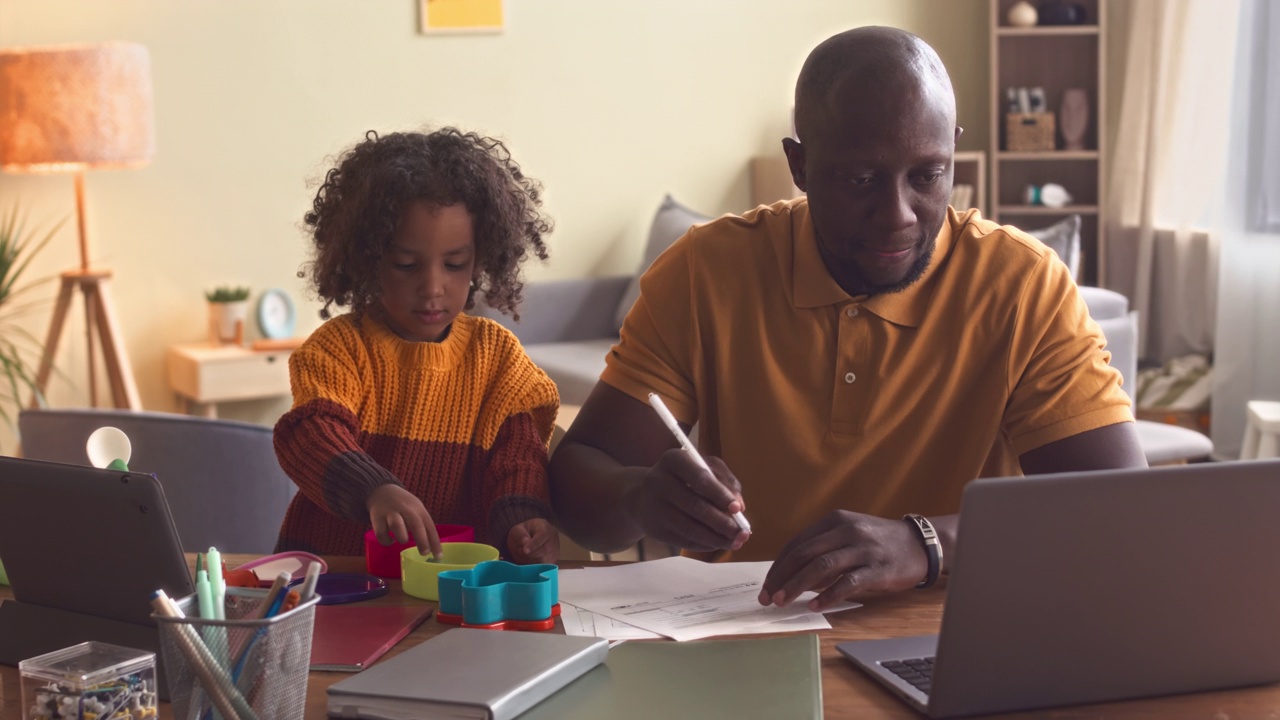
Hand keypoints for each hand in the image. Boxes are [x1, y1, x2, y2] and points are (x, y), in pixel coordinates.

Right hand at [366, 484, 442, 559]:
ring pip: (397, 524)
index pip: (429, 525)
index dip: (434, 541)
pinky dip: (386, 540)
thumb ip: (422, 525)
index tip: (438, 556)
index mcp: (418, 508)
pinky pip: (381, 533)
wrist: (381, 491)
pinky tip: (390, 541)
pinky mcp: (377, 518)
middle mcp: (405, 509)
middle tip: (425, 553)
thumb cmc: (403, 505)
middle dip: (422, 540)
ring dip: (402, 536)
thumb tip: (431, 548)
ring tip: (404, 541)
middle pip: (415, 523)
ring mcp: (390, 513)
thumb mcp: (415, 509)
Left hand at [507, 518, 559, 563]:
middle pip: (546, 549)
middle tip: (520, 552)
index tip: (524, 550)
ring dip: (532, 561)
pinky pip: (545, 567)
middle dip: (531, 554)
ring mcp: (555, 550)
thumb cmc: (522, 534)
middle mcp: (553, 538)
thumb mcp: (517, 530)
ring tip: (523, 556)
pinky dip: (535, 567)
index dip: (534, 544)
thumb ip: (520, 535)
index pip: (543, 535)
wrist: (527, 540)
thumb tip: (525, 542)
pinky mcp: (553, 561)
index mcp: (544, 526)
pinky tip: (528, 562)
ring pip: (546, 560)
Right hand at [624, 449, 750, 552]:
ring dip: (717, 538)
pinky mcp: (654, 528)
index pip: (700, 478)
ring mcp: (654, 506)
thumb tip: (740, 507)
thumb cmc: (683, 478)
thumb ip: (725, 481)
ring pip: (690, 528)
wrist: (644, 494)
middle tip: (742, 532)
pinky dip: (705, 544)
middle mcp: (659, 481)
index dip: (721, 494)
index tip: (739, 509)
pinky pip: (684, 540)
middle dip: (723, 522)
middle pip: (696, 506)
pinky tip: (718, 543)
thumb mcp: (703, 467)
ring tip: (735, 542)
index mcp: (673, 459)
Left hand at [759, 510, 926, 610]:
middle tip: (768, 598)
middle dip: (781, 577)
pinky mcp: (877, 568)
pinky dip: (829, 595)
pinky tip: (815, 606)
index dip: (778, 567)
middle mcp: (846, 531)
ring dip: (798, 585)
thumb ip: (821, 551)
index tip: (767, 586)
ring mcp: (862, 548)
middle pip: (804, 553)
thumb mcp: (847, 536)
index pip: (796, 544)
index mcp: (834, 521)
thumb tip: (791, 577)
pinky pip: (848, 582)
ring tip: (783, 602)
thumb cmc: (878, 543)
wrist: (919, 544)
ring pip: (821, 566)